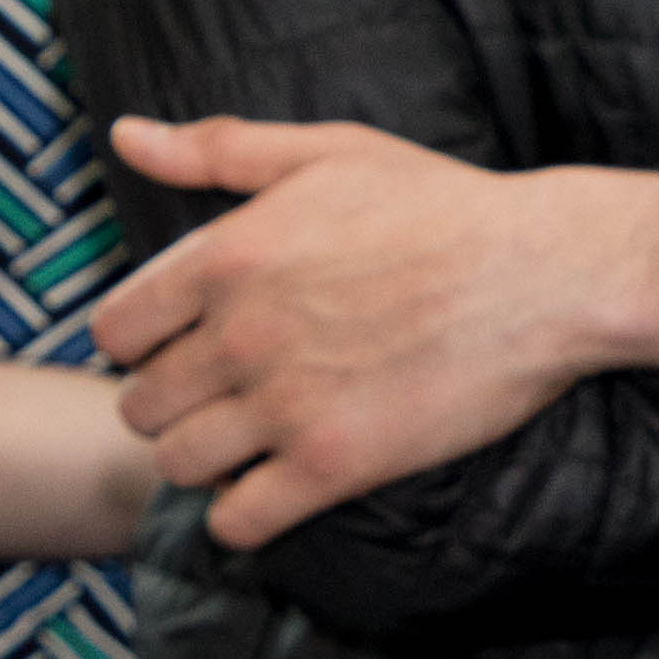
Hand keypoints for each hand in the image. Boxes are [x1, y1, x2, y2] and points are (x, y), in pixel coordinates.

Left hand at [92, 118, 658, 548]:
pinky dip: (242, 516)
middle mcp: (239, 335)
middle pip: (139, 406)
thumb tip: (125, 136)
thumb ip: (218, 149)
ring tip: (245, 443)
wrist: (545, 274)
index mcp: (226, 257)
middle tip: (219, 396)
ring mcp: (284, 406)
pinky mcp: (333, 466)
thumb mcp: (327, 153)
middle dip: (171, 402)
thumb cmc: (442, 206)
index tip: (179, 344)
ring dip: (203, 460)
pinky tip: (273, 488)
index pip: (113, 331)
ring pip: (178, 466)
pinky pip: (237, 522)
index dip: (138, 343)